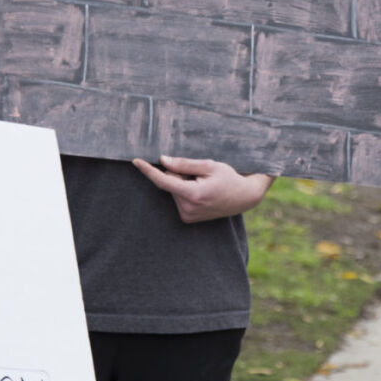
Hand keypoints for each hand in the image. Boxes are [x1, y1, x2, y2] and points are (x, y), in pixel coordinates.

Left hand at [132, 155, 271, 223]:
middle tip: (199, 174)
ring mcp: (187, 216)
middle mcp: (188, 208)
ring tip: (203, 184)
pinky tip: (201, 192)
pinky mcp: (187, 218)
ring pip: (174, 190)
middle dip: (178, 174)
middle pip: (170, 183)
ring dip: (183, 183)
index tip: (136, 161)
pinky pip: (178, 198)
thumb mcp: (209, 166)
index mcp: (193, 194)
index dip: (148, 170)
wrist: (243, 197)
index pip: (164, 181)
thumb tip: (163, 161)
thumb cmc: (228, 179)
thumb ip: (185, 164)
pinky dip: (185, 192)